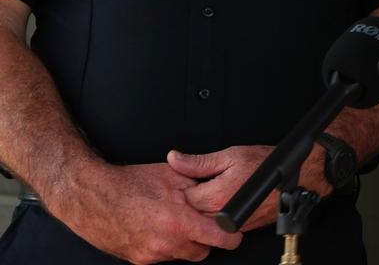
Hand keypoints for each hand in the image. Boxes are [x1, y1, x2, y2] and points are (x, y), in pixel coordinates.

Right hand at [48, 161, 241, 263]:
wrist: (91, 196)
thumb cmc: (128, 184)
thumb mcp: (172, 176)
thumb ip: (199, 187)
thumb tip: (216, 192)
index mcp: (179, 222)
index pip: (221, 238)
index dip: (231, 234)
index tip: (233, 230)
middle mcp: (166, 243)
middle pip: (202, 251)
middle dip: (205, 238)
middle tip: (198, 222)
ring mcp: (151, 254)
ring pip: (181, 255)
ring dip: (183, 242)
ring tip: (172, 221)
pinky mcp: (138, 260)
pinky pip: (161, 256)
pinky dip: (164, 245)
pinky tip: (156, 228)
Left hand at [168, 145, 328, 232]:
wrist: (295, 177)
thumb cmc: (266, 164)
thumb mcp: (231, 155)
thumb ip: (199, 162)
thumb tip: (174, 159)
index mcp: (215, 196)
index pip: (182, 198)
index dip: (182, 186)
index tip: (187, 178)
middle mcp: (221, 216)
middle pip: (190, 214)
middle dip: (190, 199)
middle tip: (201, 182)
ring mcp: (231, 225)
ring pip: (203, 222)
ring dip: (202, 209)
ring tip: (214, 190)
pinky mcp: (240, 228)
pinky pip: (218, 226)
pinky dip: (216, 215)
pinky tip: (224, 200)